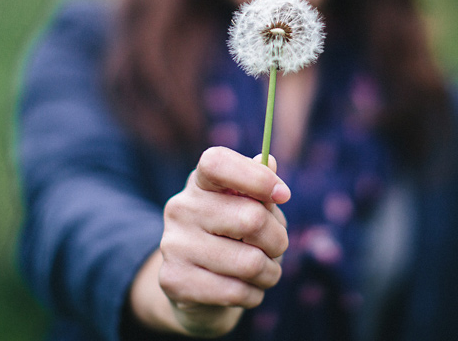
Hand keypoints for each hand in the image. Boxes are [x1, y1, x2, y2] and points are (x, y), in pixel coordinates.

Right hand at [130, 147, 290, 336]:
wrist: (198, 288)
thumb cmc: (234, 238)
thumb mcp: (248, 207)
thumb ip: (259, 186)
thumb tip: (268, 162)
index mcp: (199, 182)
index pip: (218, 163)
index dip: (256, 177)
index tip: (283, 195)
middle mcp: (181, 208)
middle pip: (252, 219)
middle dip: (278, 240)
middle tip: (276, 248)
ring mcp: (174, 245)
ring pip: (250, 262)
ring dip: (270, 272)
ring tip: (263, 272)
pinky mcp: (175, 281)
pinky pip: (236, 291)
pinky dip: (254, 294)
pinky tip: (245, 289)